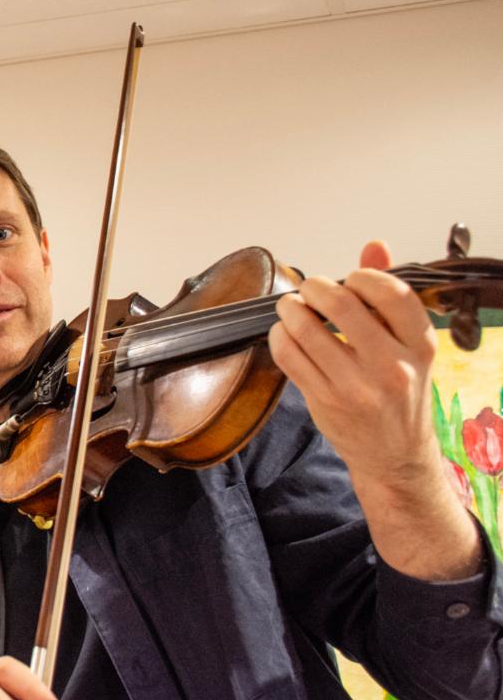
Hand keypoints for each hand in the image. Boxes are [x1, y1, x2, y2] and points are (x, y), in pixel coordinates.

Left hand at [268, 240, 481, 578]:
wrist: (395, 453)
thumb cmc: (399, 392)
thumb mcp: (407, 345)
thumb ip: (388, 296)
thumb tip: (374, 246)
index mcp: (420, 345)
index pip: (392, 293)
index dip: (362, 276)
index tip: (348, 278)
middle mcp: (392, 366)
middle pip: (342, 306)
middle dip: (316, 288)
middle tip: (309, 289)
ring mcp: (357, 387)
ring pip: (308, 331)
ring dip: (291, 310)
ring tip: (290, 307)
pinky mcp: (325, 401)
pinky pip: (290, 357)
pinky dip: (279, 337)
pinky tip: (283, 332)